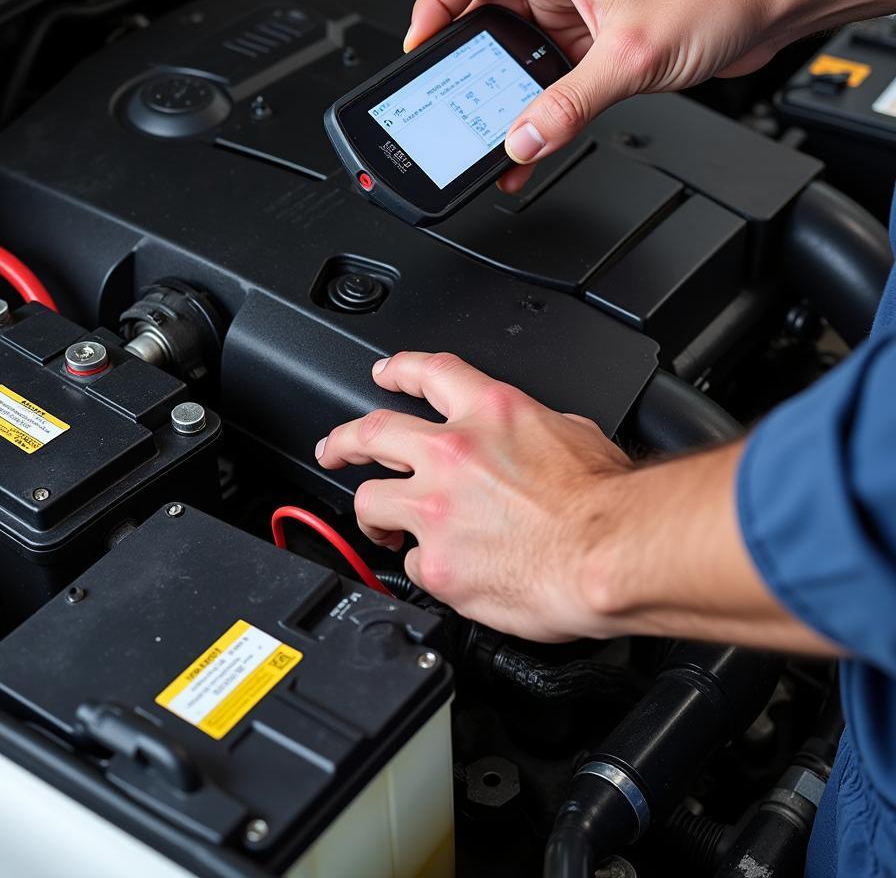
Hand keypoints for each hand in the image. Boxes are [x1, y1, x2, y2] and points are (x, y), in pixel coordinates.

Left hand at [314, 351, 632, 640]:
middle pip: (371, 431)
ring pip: (370, 501)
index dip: (398, 370)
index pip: (428, 373)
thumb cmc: (606, 502)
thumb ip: (534, 430)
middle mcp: (452, 454)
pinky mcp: (436, 563)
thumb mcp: (575, 434)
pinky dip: (426, 567)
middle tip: (334, 449)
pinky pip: (411, 563)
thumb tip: (529, 441)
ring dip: (371, 513)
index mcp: (490, 413)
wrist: (610, 556)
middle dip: (344, 440)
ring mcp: (435, 508)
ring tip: (378, 527)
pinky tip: (445, 572)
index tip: (384, 375)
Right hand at [404, 0, 780, 191]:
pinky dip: (539, 118)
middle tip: (446, 101)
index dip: (435, 6)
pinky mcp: (598, 55)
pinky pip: (552, 89)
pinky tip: (531, 148)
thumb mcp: (630, 55)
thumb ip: (570, 103)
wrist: (767, 6)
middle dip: (465, 65)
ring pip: (519, 64)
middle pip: (487, 24)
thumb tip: (523, 139)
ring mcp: (578, 25)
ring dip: (503, 100)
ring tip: (485, 137)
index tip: (419, 45)